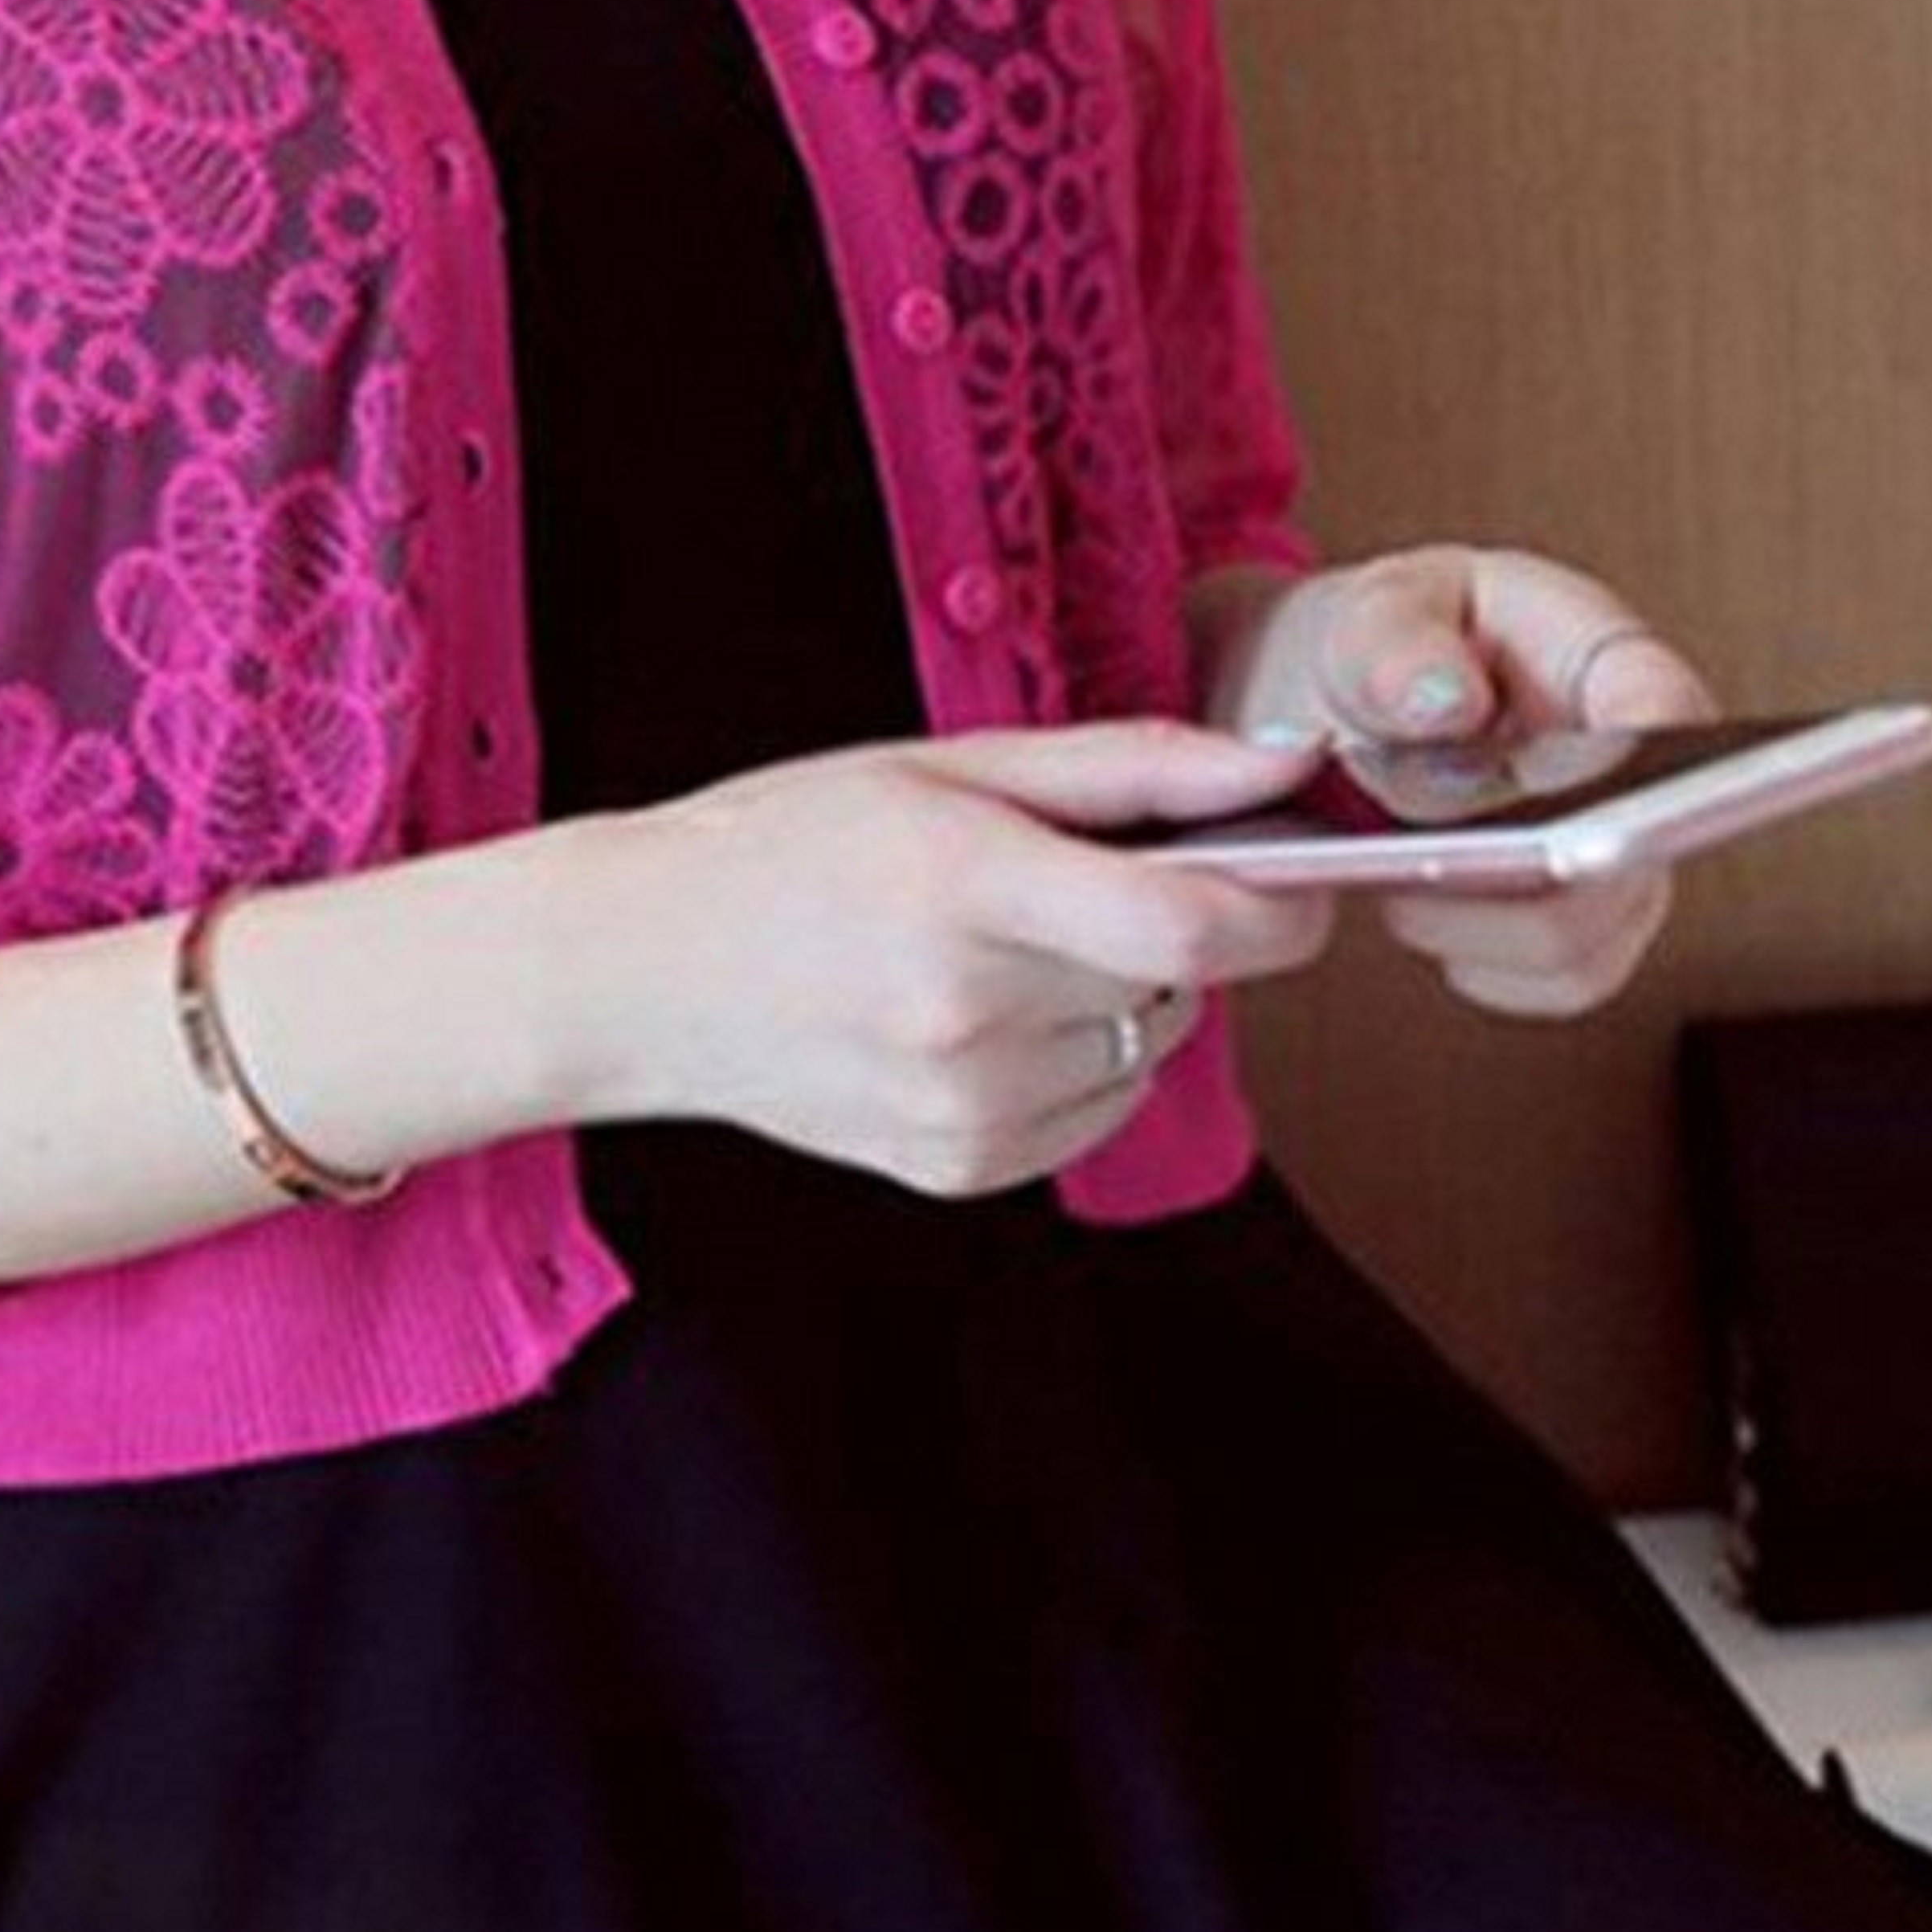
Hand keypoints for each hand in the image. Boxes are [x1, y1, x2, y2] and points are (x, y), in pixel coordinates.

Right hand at [558, 718, 1339, 1201]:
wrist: (634, 970)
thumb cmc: (780, 842)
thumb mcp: (941, 766)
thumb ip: (1126, 766)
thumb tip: (1283, 765)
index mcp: (962, 885)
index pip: (1194, 926)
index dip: (1281, 905)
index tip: (1297, 875)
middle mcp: (968, 1012)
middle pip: (1180, 982)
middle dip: (1173, 929)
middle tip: (1071, 884)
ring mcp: (963, 1106)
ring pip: (1150, 1048)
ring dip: (1123, 999)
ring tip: (1003, 948)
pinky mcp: (958, 1166)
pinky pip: (1097, 1112)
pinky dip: (1076, 1061)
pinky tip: (978, 1015)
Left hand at [1206, 543, 1722, 1018]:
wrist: (1346, 711)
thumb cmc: (1388, 645)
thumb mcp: (1371, 615)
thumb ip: (1395, 643)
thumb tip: (1444, 700)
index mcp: (1601, 658)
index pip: (1663, 701)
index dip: (1649, 749)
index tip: (1585, 792)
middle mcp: (1640, 769)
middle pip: (1633, 849)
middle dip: (1529, 867)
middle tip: (1427, 858)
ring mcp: (1619, 854)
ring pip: (1591, 932)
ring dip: (1482, 921)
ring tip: (1399, 878)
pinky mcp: (1581, 922)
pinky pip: (1556, 979)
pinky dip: (1477, 962)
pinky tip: (1416, 913)